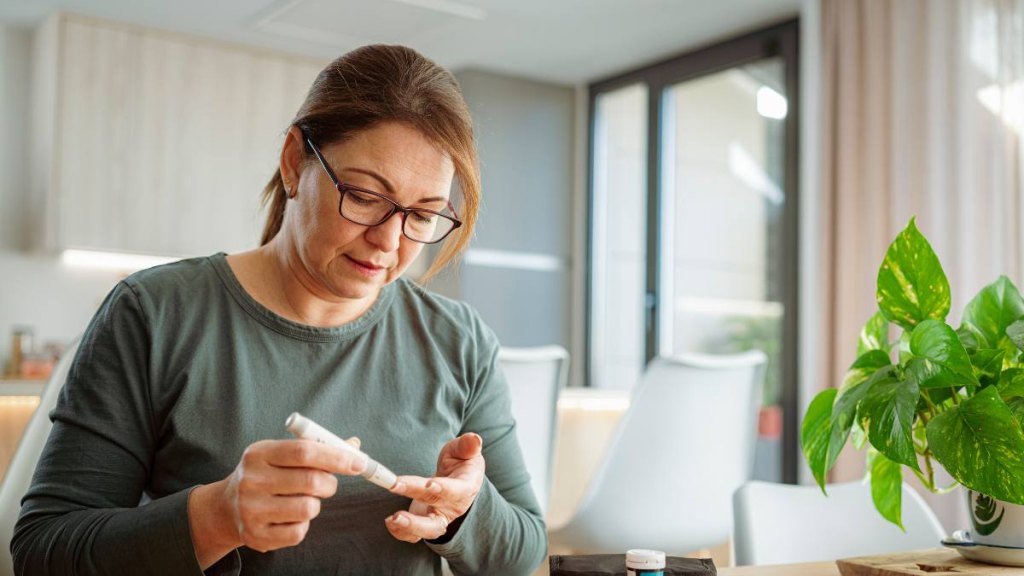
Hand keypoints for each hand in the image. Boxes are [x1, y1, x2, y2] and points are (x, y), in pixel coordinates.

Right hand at [189, 437, 363, 567]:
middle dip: (330, 483)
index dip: (336, 456)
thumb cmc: (266, 475)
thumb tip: (355, 447)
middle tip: (328, 484)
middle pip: (311, 481)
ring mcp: (251, 510)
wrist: (227, 507)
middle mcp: (251, 480)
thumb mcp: (282, 454)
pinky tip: (291, 517)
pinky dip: (303, 525)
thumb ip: (318, 449)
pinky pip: (299, 532)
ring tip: (303, 499)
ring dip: (315, 504)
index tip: (358, 462)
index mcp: (259, 453)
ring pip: (308, 508)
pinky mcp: (255, 535)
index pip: (304, 451)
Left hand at [385, 433, 484, 542]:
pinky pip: (414, 535)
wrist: (456, 478)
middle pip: (437, 516)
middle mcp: (452, 507)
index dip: (443, 489)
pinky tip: (389, 521)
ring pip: (427, 530)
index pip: (456, 491)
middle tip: (397, 510)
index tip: (429, 484)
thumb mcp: (464, 450)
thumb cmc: (460, 462)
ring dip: (409, 527)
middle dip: (417, 517)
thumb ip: (467, 445)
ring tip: (392, 519)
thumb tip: (475, 439)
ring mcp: (439, 517)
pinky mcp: (425, 523)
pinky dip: (401, 532)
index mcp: (465, 488)